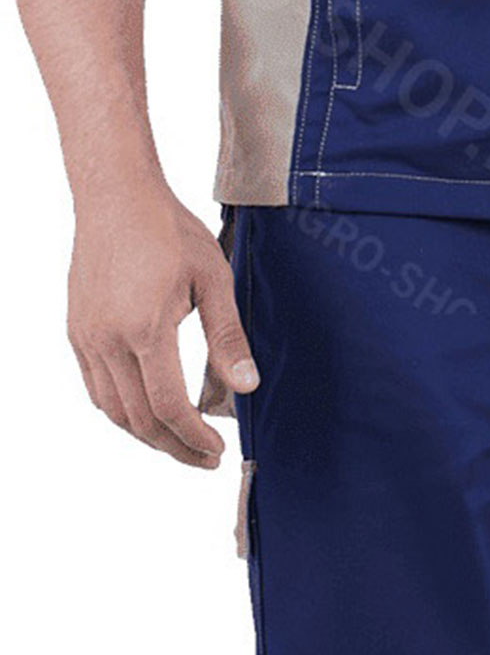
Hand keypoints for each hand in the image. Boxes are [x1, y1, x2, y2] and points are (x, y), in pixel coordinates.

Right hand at [67, 175, 258, 464]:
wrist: (116, 196)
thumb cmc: (168, 230)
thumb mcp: (213, 279)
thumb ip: (227, 338)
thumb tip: (247, 386)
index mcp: (145, 328)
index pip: (167, 406)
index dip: (194, 438)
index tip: (217, 450)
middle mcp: (108, 339)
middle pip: (139, 419)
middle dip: (174, 448)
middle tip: (205, 458)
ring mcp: (87, 337)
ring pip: (112, 410)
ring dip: (146, 434)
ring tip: (179, 442)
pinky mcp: (77, 331)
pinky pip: (95, 388)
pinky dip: (121, 411)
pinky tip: (146, 412)